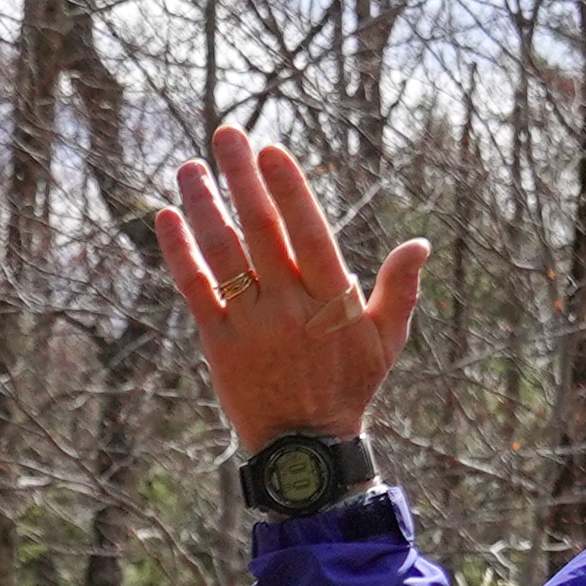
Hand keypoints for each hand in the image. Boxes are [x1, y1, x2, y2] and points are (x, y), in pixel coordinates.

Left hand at [157, 125, 429, 455]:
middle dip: (241, 179)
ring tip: (189, 167)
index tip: (270, 150)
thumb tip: (419, 243)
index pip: (307, 231)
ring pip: (222, 254)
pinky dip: (178, 253)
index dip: (288, 189)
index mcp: (332, 300)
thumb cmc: (349, 388)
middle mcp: (289, 307)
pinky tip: (166, 217)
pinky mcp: (218, 345)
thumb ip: (400, 290)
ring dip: (203, 206)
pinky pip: (195, 290)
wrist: (305, 450)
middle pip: (260, 230)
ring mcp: (250, 325)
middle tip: (226, 135)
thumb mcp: (385, 341)